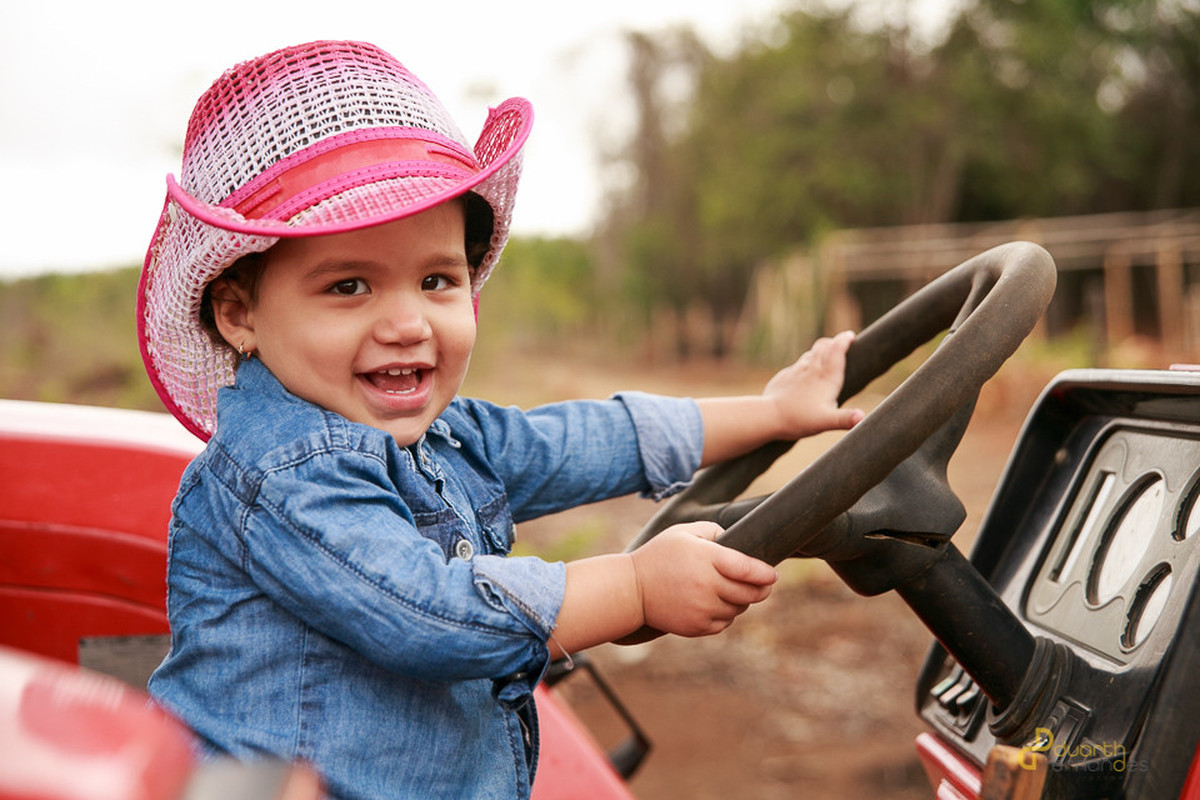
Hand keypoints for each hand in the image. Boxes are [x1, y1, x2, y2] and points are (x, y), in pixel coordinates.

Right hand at [629, 522, 776, 636]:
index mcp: (706, 559)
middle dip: (761, 589)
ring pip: (738, 609)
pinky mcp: (696, 627)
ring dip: (740, 601)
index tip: (772, 574)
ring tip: (731, 591)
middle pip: (750, 593)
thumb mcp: (682, 532)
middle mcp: (707, 585)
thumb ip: (712, 531)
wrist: (631, 590)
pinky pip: (723, 623)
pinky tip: (715, 603)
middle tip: (763, 585)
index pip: (749, 569)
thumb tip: (734, 540)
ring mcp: (702, 609)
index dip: (766, 573)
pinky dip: (725, 615)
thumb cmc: (658, 556)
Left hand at [763, 330, 863, 438]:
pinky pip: (797, 365)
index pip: (837, 350)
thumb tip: (862, 418)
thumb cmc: (799, 418)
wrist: (768, 415)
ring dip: (819, 351)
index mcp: (826, 377)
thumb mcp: (827, 421)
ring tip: (826, 353)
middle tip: (841, 341)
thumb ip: (846, 419)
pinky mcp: (784, 377)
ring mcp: (796, 372)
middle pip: (824, 347)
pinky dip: (805, 363)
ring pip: (810, 354)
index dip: (844, 340)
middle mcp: (812, 370)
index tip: (850, 335)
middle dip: (833, 342)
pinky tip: (805, 371)